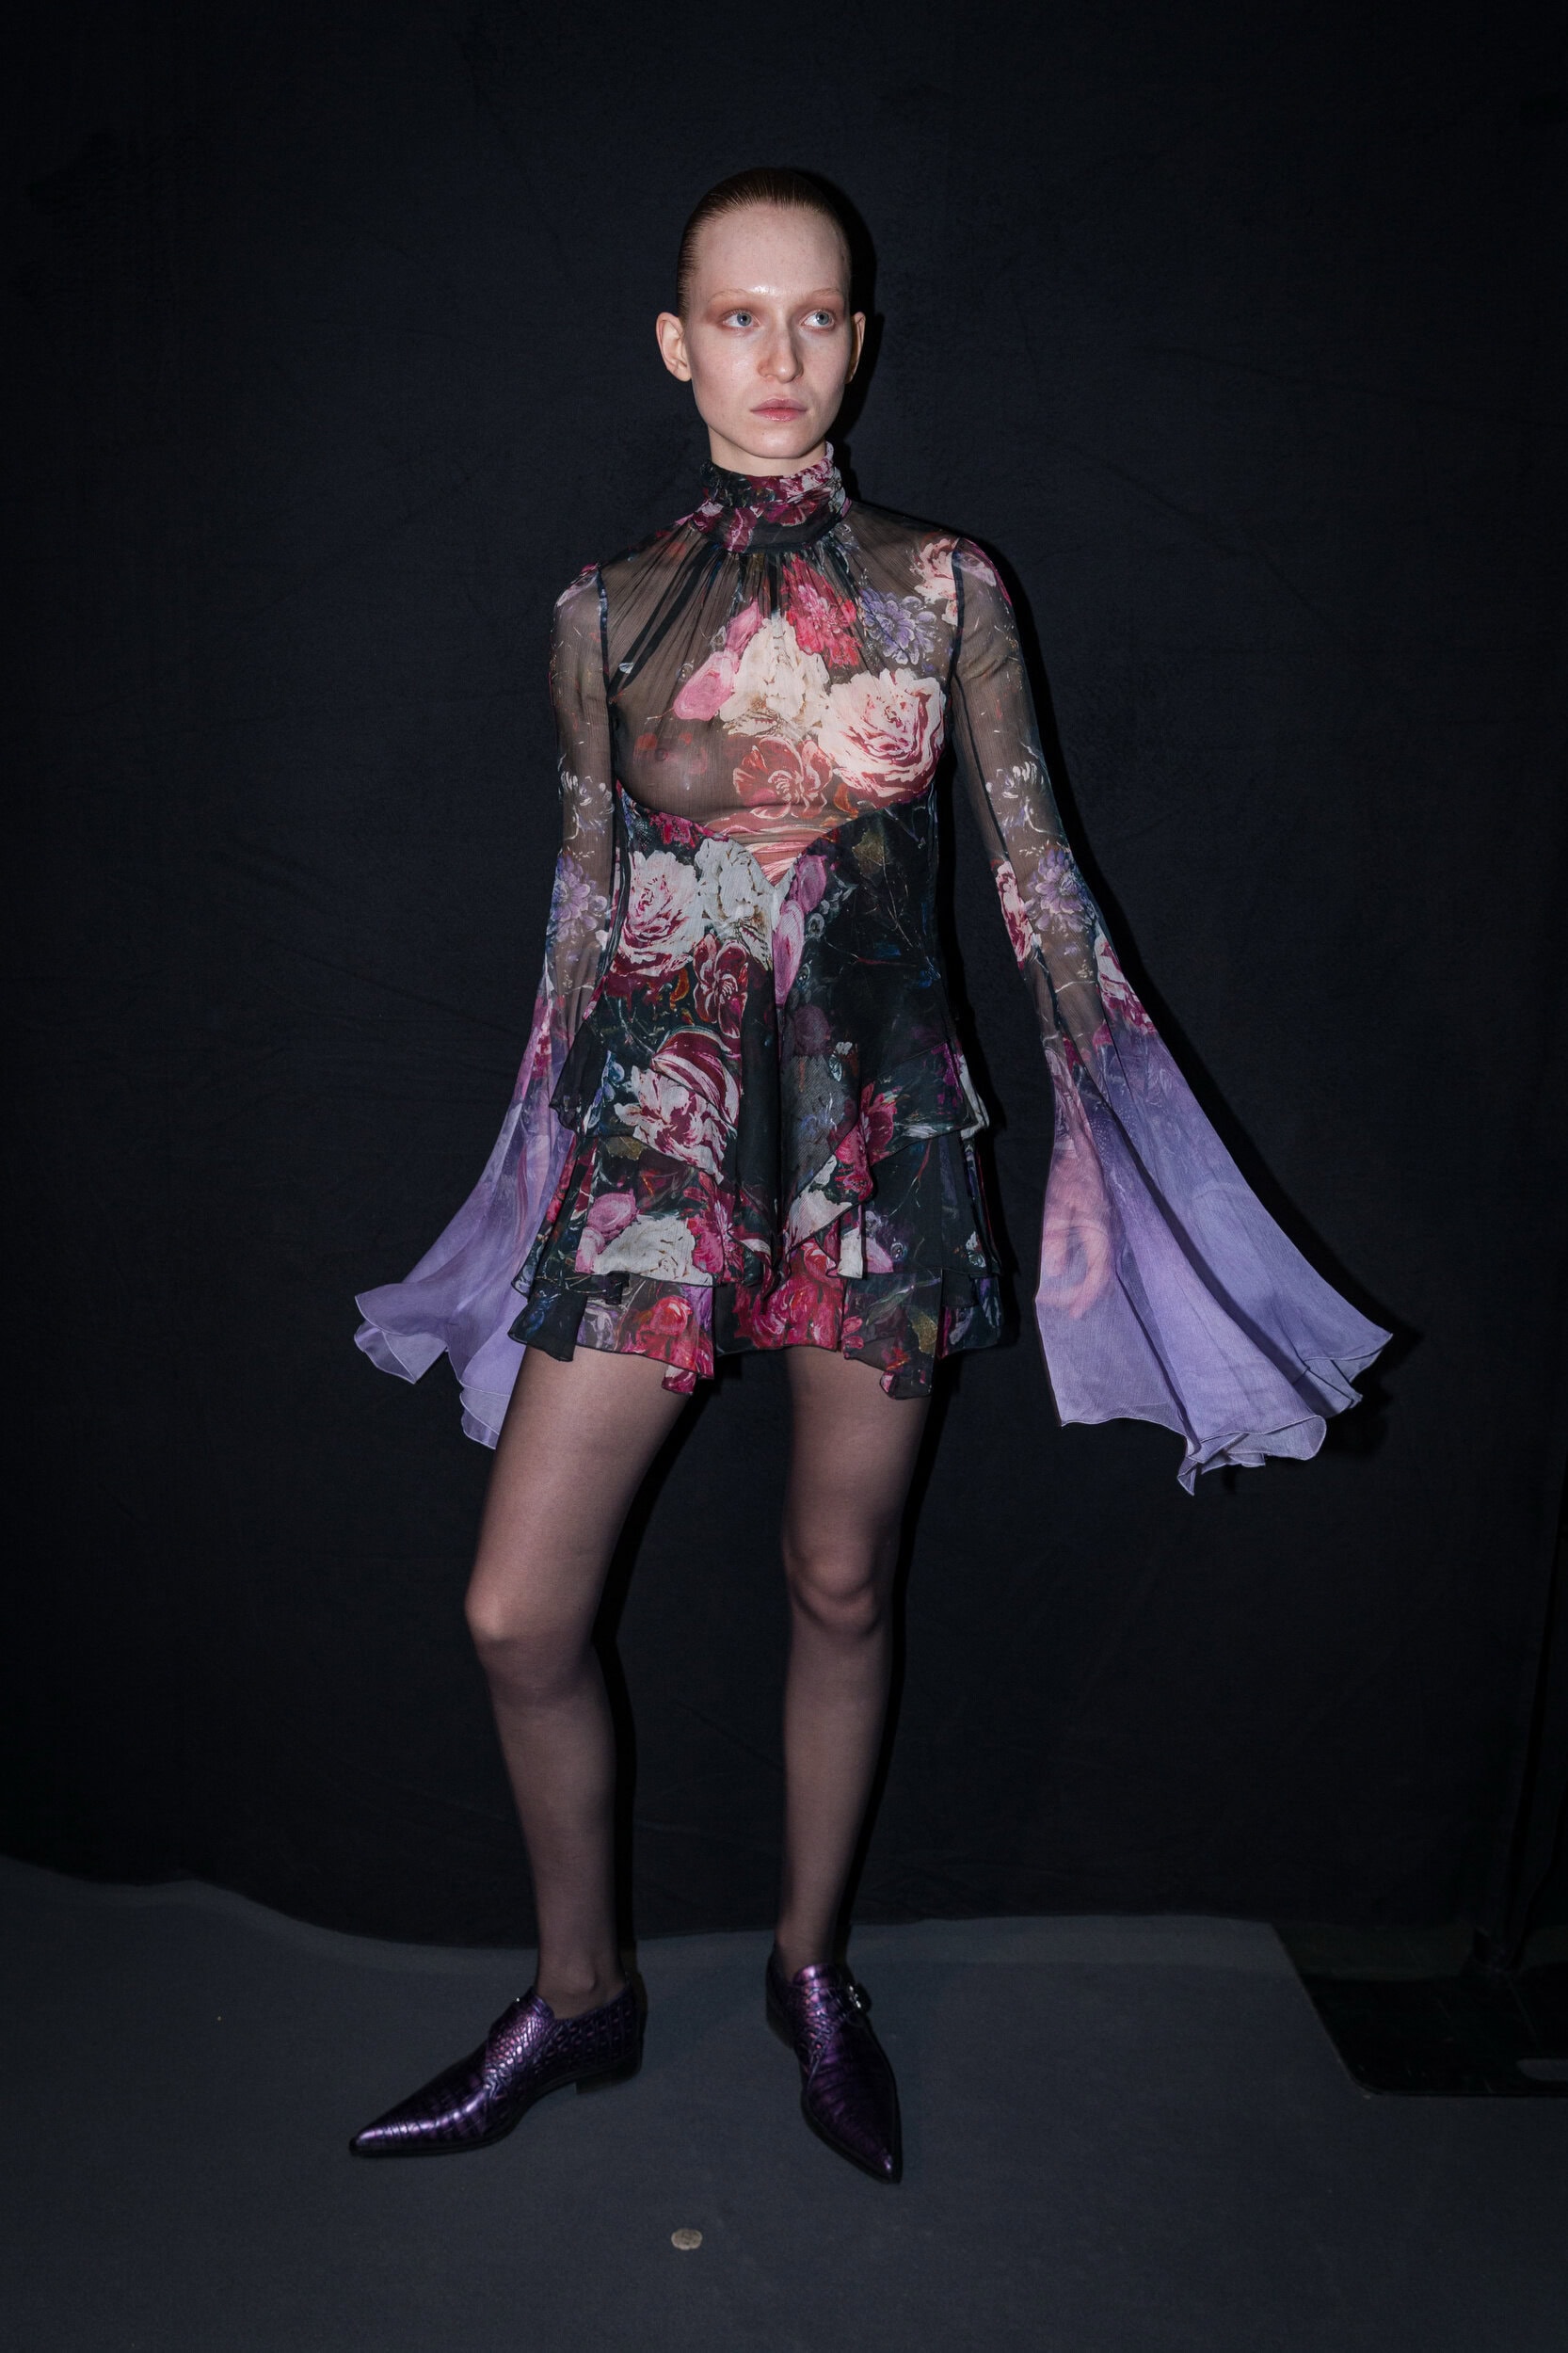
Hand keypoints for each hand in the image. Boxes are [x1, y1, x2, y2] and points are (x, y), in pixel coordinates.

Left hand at [1039, 1132, 1113, 1320]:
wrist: (1079, 1143)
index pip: (1099, 1273)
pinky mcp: (1099, 1220)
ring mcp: (1105, 1226)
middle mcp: (1106, 1231)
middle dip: (1084, 1294)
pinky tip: (1069, 1271)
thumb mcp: (1055, 1204)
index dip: (1087, 1296)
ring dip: (1084, 1282)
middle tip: (1065, 1308)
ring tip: (1065, 1297)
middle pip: (1102, 1273)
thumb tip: (1056, 1269)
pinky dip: (1085, 1267)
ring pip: (1100, 1263)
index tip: (1074, 1313)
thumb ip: (1056, 1237)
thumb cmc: (1066, 1171)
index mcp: (1099, 1229)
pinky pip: (1096, 1252)